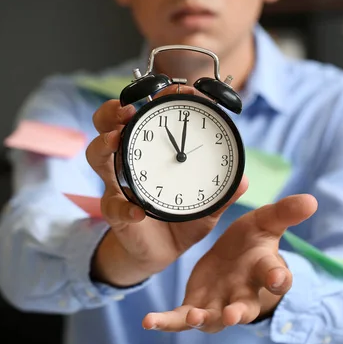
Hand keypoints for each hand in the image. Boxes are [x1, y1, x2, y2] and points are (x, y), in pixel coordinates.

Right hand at [86, 85, 248, 286]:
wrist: (161, 253)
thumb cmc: (181, 219)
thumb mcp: (207, 204)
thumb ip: (223, 192)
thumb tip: (244, 179)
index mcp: (151, 153)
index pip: (147, 117)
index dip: (157, 99)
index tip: (177, 90)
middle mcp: (129, 164)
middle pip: (107, 126)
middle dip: (111, 112)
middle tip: (126, 109)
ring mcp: (118, 186)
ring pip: (98, 157)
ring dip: (104, 145)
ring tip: (116, 140)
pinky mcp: (116, 214)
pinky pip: (113, 207)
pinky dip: (124, 208)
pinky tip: (137, 210)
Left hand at [142, 194, 317, 332]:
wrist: (235, 260)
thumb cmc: (254, 242)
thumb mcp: (267, 223)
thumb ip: (285, 213)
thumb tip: (312, 200)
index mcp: (263, 271)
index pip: (275, 276)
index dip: (278, 278)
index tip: (278, 277)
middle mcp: (243, 294)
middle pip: (245, 307)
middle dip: (240, 312)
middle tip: (234, 315)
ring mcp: (219, 305)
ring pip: (213, 319)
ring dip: (204, 319)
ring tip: (193, 317)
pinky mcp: (196, 307)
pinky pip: (181, 318)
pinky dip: (166, 322)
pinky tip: (149, 321)